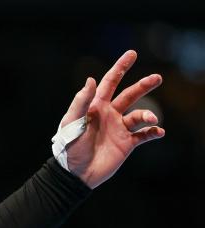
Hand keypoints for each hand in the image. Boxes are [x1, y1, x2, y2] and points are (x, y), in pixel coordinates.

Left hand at [59, 50, 163, 188]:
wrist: (75, 174)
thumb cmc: (69, 147)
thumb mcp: (72, 122)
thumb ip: (81, 102)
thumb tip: (92, 79)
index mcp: (96, 106)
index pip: (110, 82)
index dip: (120, 67)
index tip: (132, 53)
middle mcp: (110, 114)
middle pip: (130, 95)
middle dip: (144, 85)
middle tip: (157, 78)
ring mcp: (119, 129)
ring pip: (140, 116)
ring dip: (148, 116)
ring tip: (152, 120)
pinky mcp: (126, 144)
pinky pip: (144, 136)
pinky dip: (153, 133)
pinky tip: (158, 132)